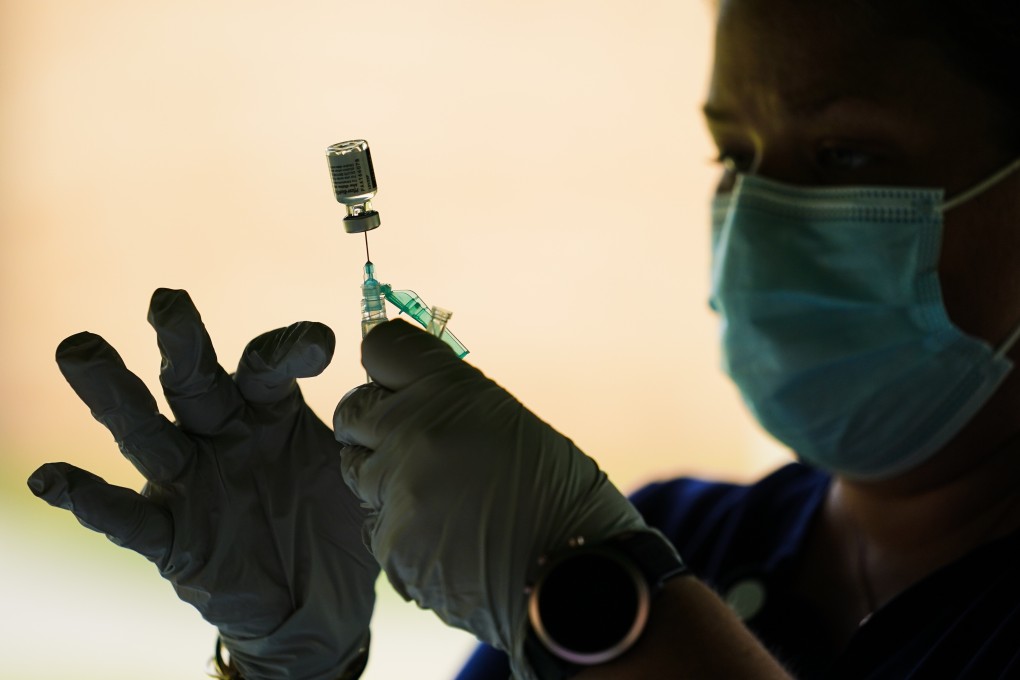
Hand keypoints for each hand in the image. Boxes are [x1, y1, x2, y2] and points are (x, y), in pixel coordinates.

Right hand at [28, 289, 378, 679]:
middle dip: (182, 341)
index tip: (322, 346)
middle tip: (168, 302)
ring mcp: (191, 482)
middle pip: (194, 379)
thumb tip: (399, 376)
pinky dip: (88, 499)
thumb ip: (369, 423)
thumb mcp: (359, 467)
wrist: (319, 601)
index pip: (267, 363)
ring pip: (146, 432)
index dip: (289, 347)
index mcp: (268, 410)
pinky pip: (126, 518)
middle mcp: (222, 434)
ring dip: (113, 393)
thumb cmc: (334, 519)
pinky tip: (52, 478)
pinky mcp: (171, 536)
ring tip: (81, 349)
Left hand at [333, 320, 671, 678]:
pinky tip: (445, 536)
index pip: (381, 349)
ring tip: (440, 495)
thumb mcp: (508, 420)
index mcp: (448, 390)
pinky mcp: (389, 543)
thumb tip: (404, 391)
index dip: (388, 368)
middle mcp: (412, 431)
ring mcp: (396, 490)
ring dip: (385, 478)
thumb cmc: (556, 494)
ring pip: (357, 470)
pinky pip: (375, 523)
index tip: (398, 384)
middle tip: (408, 443)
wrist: (576, 572)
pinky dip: (401, 529)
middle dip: (373, 424)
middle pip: (353, 411)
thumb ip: (447, 400)